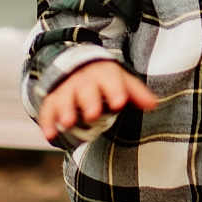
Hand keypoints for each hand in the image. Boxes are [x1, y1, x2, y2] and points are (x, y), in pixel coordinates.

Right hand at [37, 61, 156, 140]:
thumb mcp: (122, 81)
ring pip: (64, 98)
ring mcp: (66, 89)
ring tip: (68, 123)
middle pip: (86, 89)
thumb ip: (136, 94)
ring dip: (65, 110)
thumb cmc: (105, 80)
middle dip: (89, 101)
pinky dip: (47, 122)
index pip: (111, 79)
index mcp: (104, 74)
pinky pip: (47, 109)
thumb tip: (153, 104)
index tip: (119, 102)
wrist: (78, 66)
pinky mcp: (52, 100)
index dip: (114, 90)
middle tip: (92, 115)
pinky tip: (50, 135)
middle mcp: (84, 80)